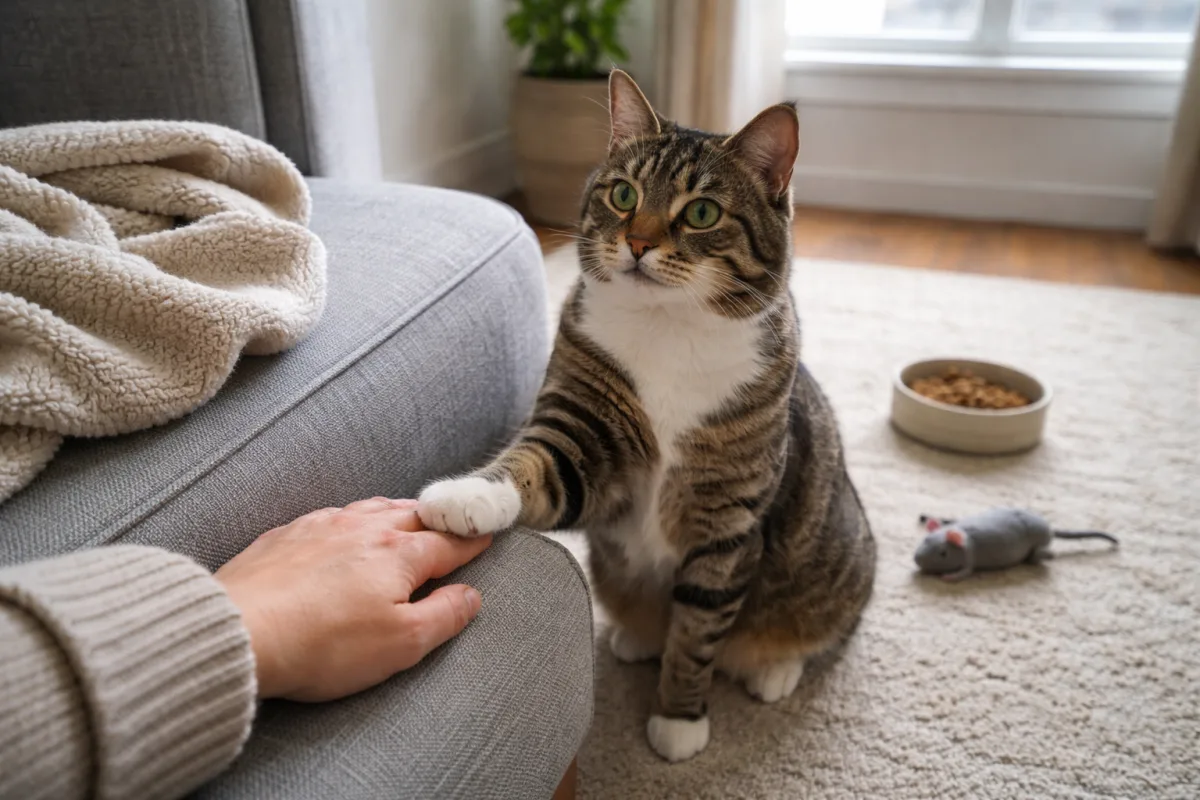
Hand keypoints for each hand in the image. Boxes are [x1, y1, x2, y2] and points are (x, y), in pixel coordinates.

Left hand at [215, 498, 491, 700]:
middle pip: (414, 516)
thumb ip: (444, 616)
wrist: (239, 631)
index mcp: (400, 555)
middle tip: (454, 520)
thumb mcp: (401, 644)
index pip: (448, 543)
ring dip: (398, 511)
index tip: (487, 535)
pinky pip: (332, 514)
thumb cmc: (323, 645)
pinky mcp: (287, 534)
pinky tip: (347, 527)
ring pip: (373, 508)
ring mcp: (323, 526)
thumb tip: (470, 596)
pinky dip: (353, 517)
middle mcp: (365, 529)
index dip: (471, 541)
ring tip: (408, 516)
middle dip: (438, 519)